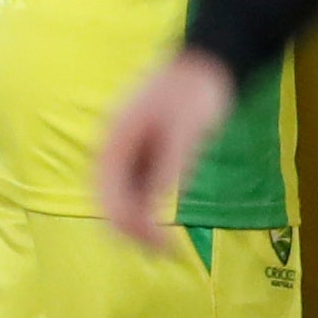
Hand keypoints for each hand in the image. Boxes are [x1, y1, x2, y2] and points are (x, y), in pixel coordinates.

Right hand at [96, 49, 233, 249]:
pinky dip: (146, 212)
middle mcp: (115, 150)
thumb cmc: (196, 91)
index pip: (109, 195)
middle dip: (131, 232)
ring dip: (137, 226)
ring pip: (121, 199)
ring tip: (164, 248)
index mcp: (116, 141)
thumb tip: (155, 200)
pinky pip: (137, 191)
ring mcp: (128, 152)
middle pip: (110, 202)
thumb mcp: (187, 128)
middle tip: (164, 253)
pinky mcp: (144, 155)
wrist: (208, 64)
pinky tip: (164, 226)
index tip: (157, 245)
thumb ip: (171, 162)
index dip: (129, 226)